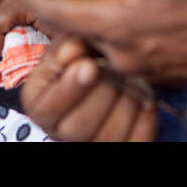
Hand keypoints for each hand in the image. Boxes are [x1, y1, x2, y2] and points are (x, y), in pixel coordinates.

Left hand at [18, 0, 186, 84]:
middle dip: (58, 4)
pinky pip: (126, 50)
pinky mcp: (164, 69)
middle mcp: (125, 54)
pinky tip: (128, 5)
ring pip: (100, 40)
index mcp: (120, 28)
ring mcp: (145, 66)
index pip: (56, 13)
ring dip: (88, 16)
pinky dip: (115, 28)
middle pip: (74, 30)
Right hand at [20, 37, 156, 141]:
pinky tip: (146, 96)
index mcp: (41, 107)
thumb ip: (69, 44)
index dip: (68, 89)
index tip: (88, 65)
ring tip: (132, 78)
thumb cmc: (84, 53)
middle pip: (76, 129)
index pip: (46, 110)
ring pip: (108, 138)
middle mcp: (61, 131)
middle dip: (100, 95)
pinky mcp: (121, 143)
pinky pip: (137, 141)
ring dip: (125, 103)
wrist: (107, 64)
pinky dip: (145, 119)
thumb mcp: (71, 42)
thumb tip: (71, 53)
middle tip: (115, 70)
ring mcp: (92, 141)